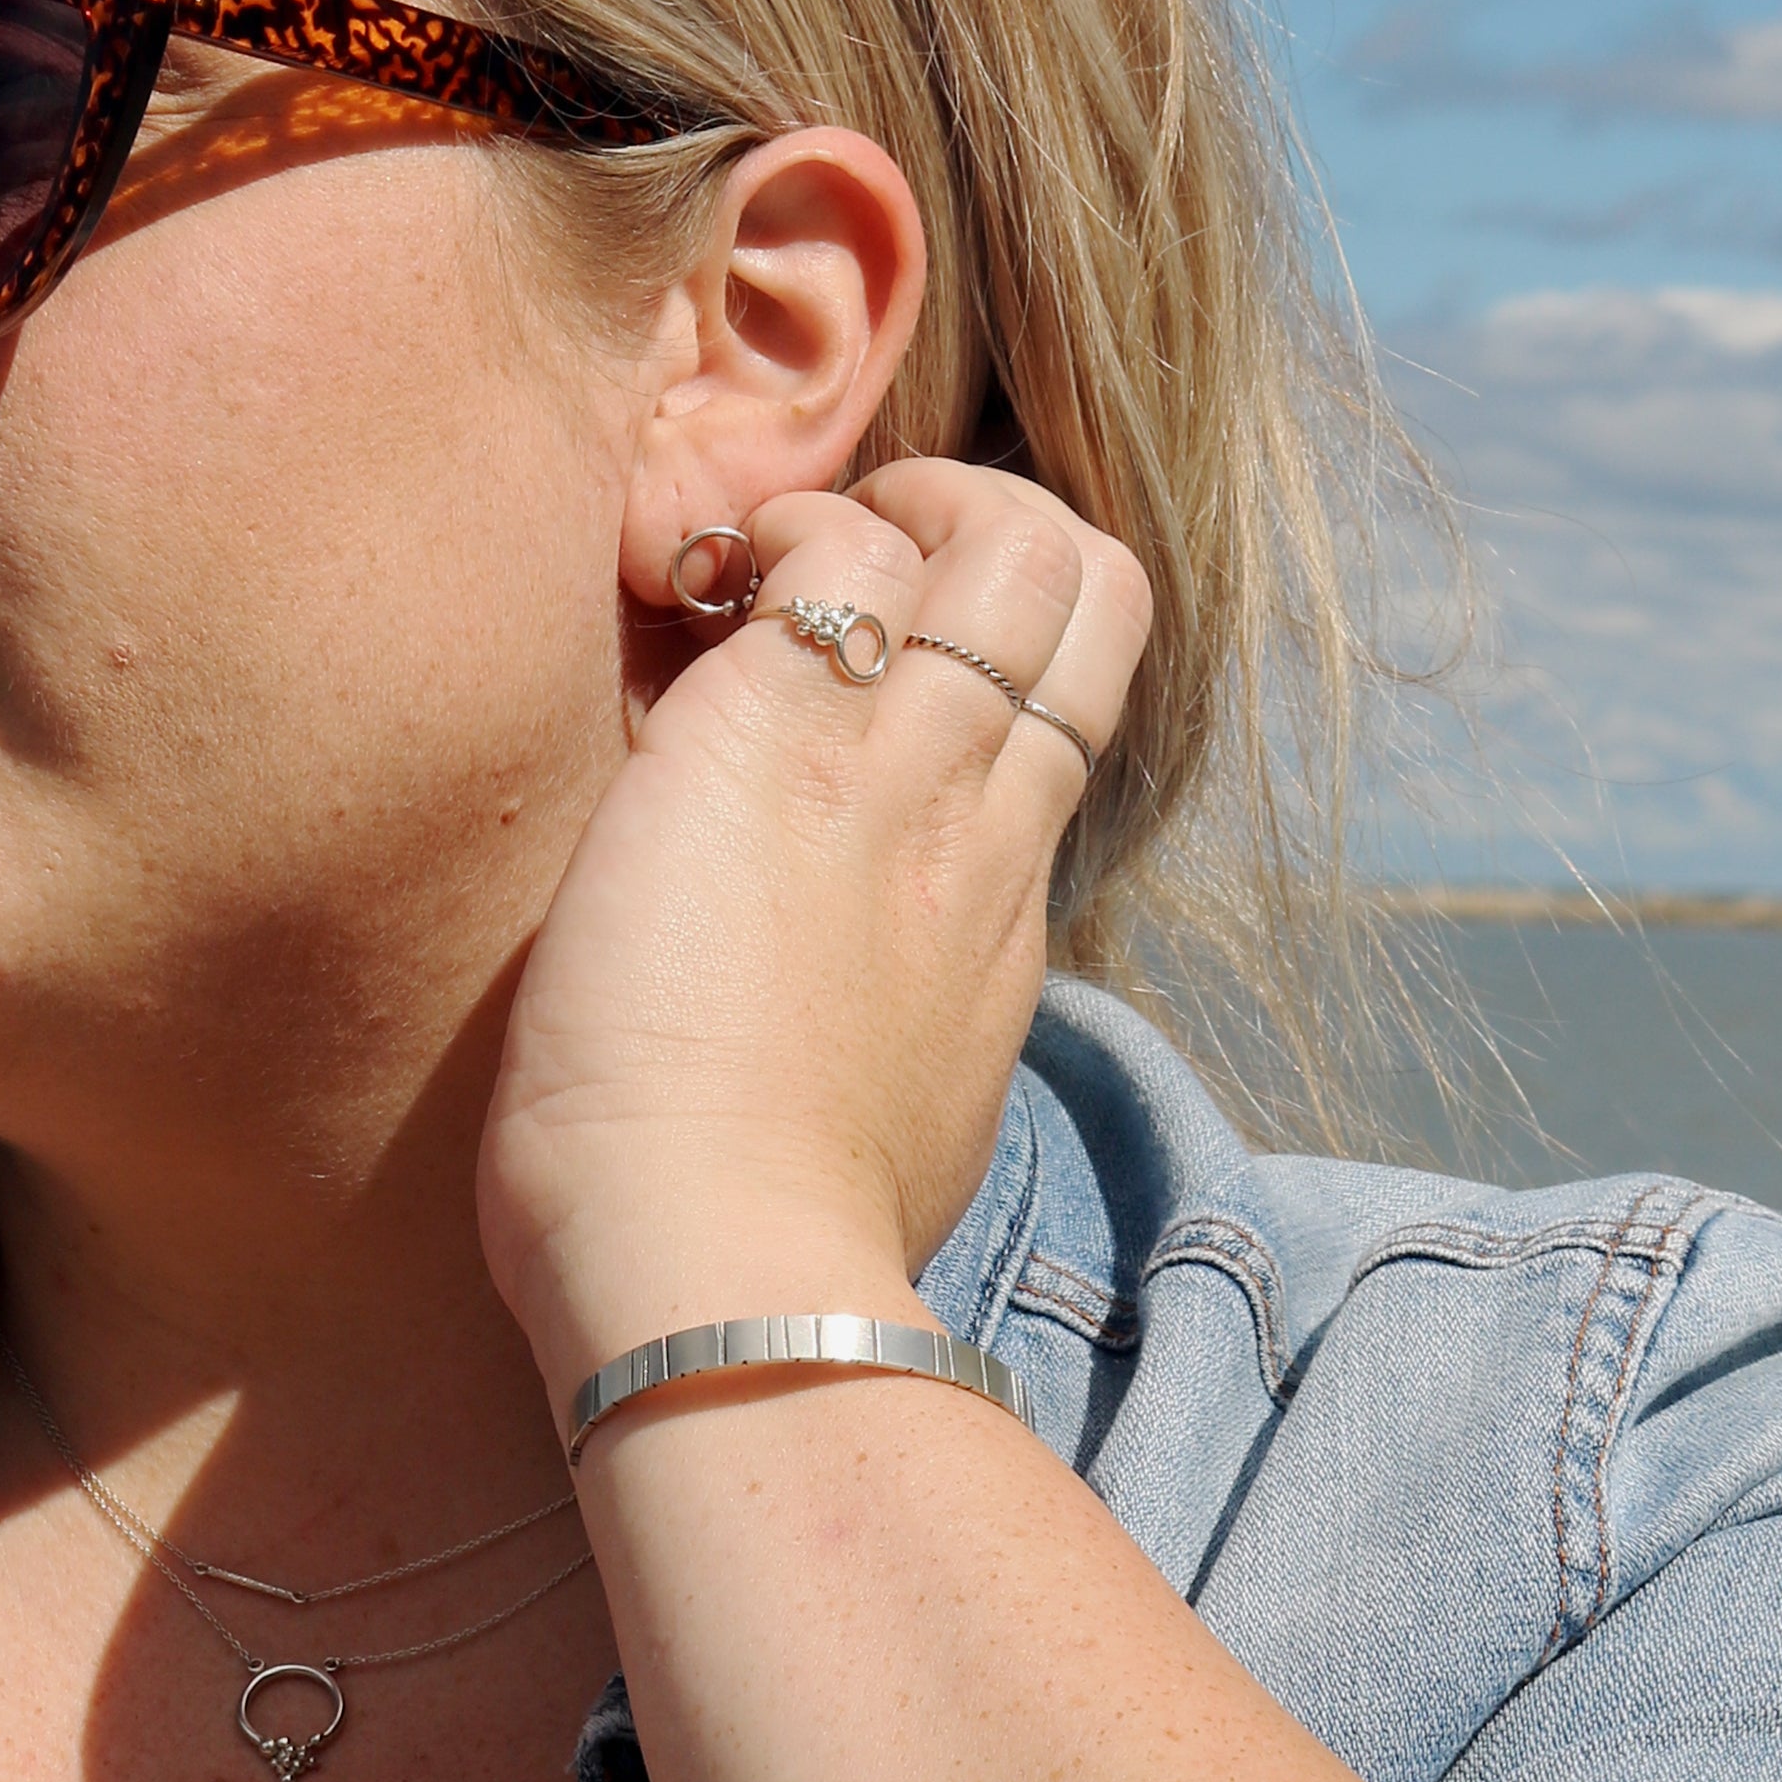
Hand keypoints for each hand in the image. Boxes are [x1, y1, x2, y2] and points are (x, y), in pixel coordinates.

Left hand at [476, 457, 1151, 1405]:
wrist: (717, 1272)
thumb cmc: (769, 1229)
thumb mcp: (901, 1102)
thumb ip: (907, 1009)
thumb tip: (877, 1005)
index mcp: (1005, 899)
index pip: (1079, 692)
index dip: (1007, 630)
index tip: (891, 660)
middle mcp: (983, 815)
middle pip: (1091, 579)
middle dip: (985, 522)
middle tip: (846, 574)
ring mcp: (897, 767)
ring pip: (1008, 537)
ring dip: (888, 510)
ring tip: (769, 573)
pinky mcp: (774, 735)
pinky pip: (835, 554)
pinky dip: (774, 538)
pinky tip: (691, 599)